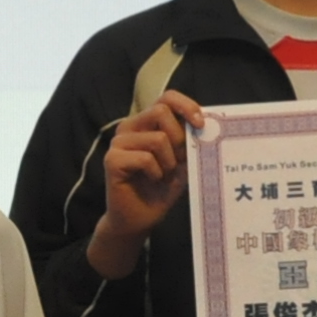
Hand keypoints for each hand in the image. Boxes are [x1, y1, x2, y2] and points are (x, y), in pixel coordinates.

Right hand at [85, 93, 201, 275]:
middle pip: (160, 111)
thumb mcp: (182, 161)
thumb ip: (189, 141)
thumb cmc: (160, 189)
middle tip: (179, 160)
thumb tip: (205, 124)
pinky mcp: (112, 160)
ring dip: (168, 162)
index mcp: (147, 122)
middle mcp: (130, 127)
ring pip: (157, 138)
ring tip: (163, 175)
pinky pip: (145, 158)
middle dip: (179, 138)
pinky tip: (152, 181)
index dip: (185, 105)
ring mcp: (119, 142)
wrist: (139, 219)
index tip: (200, 123)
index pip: (166, 97)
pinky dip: (156, 173)